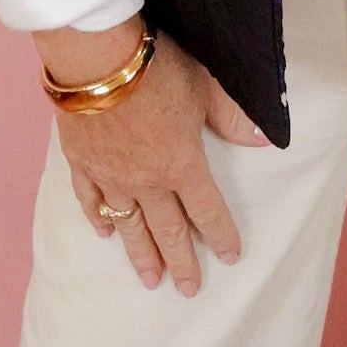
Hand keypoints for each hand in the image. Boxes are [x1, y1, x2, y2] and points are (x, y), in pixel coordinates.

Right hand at [38, 20, 269, 296]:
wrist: (98, 59)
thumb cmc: (157, 67)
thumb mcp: (205, 85)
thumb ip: (231, 116)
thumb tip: (263, 138)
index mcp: (181, 163)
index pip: (206, 208)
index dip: (220, 233)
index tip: (229, 256)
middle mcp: (147, 179)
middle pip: (168, 228)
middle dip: (181, 260)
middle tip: (188, 288)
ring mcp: (111, 175)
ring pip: (129, 224)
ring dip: (141, 253)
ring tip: (150, 279)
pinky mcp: (82, 162)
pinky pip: (90, 199)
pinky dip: (98, 217)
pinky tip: (103, 231)